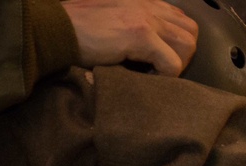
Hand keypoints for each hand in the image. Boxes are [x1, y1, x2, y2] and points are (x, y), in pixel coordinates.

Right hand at [61, 0, 198, 75]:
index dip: (176, 42)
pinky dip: (165, 75)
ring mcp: (145, 19)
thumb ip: (133, 25)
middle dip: (183, 55)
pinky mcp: (140, 35)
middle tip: (162, 69)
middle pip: (191, 32)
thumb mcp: (111, 18)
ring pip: (187, 46)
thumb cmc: (77, 29)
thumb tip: (151, 48)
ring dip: (177, 64)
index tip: (160, 58)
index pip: (180, 19)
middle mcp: (148, 6)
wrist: (54, 28)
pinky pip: (172, 63)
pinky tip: (146, 77)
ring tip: (156, 73)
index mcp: (143, 1)